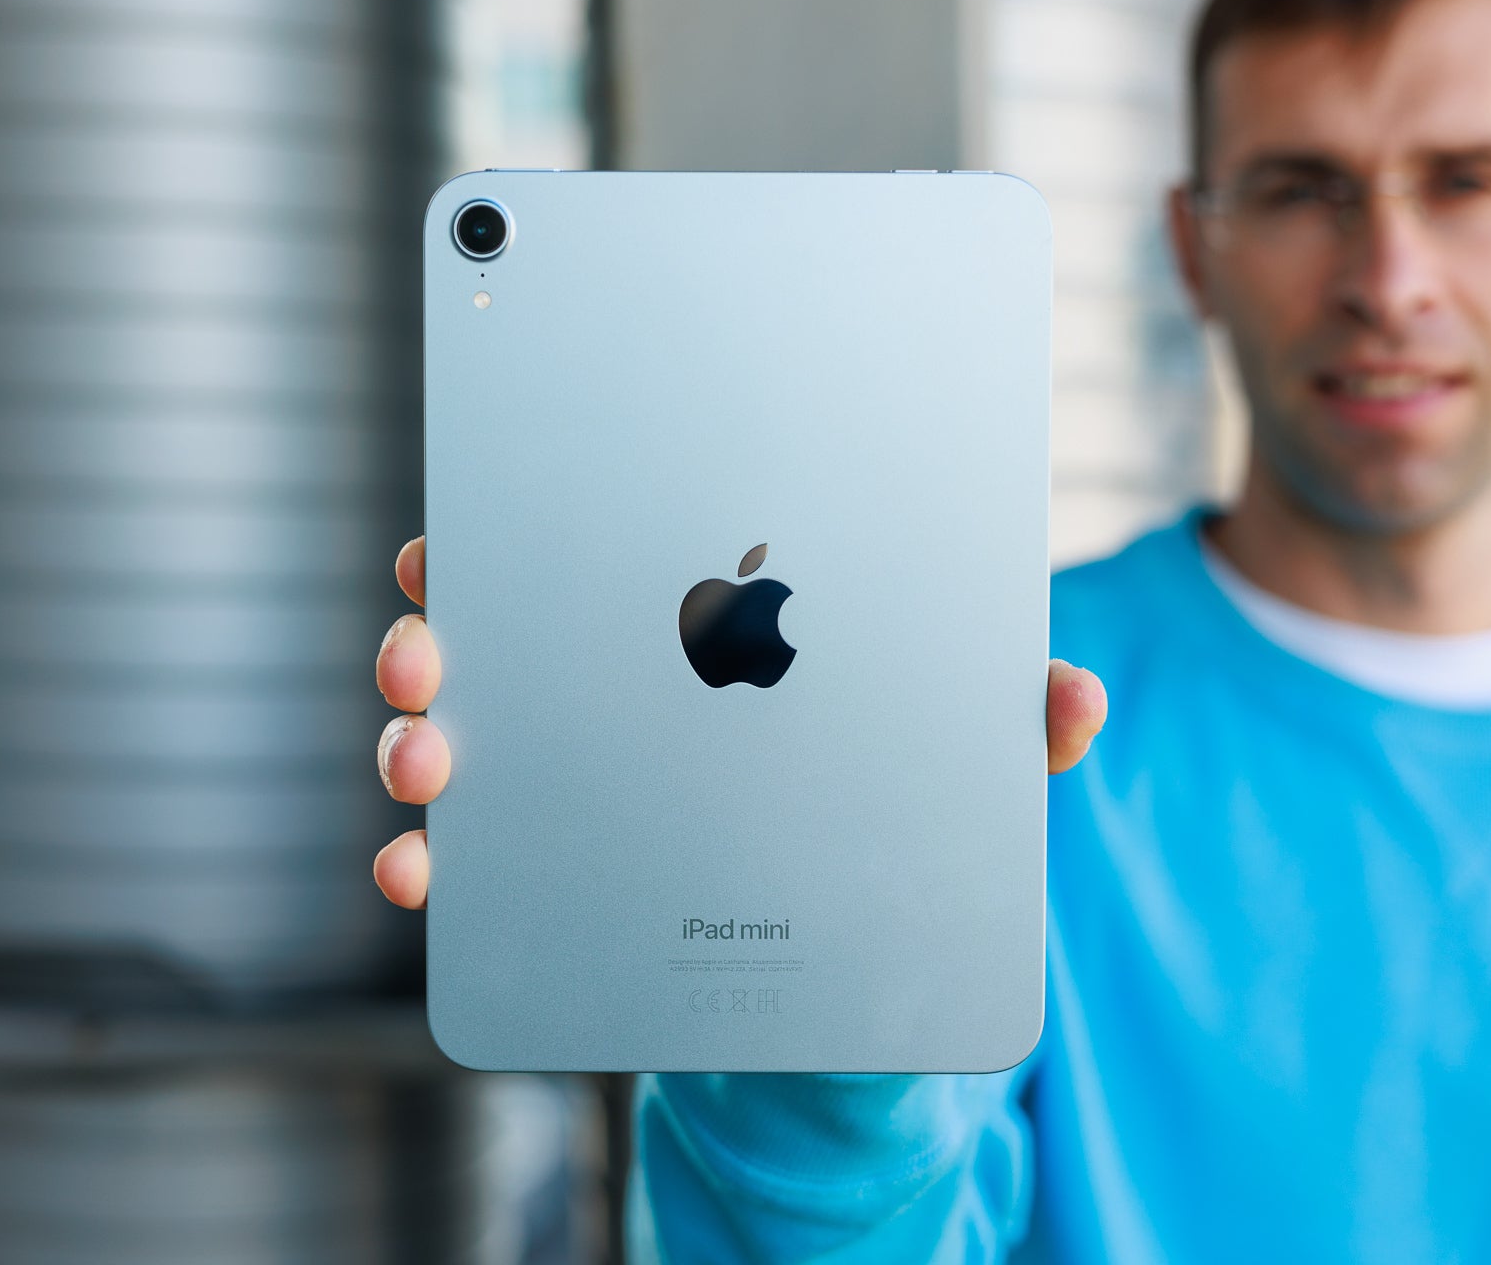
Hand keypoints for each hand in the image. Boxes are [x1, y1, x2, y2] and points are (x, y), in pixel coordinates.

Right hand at [373, 536, 1107, 908]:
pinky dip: (432, 867)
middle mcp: (606, 706)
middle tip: (429, 644)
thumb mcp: (957, 759)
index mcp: (691, 637)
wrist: (870, 961)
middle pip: (490, 647)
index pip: (584, 561)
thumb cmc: (897, 813)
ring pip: (458, 749)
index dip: (511, 535)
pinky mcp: (557, 889)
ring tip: (427, 760)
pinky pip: (472, 872)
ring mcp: (570, 797)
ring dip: (416, 744)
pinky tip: (423, 872)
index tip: (468, 529)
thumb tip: (1074, 701)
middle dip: (434, 634)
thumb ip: (1004, 723)